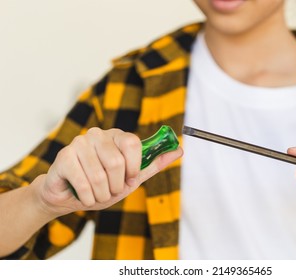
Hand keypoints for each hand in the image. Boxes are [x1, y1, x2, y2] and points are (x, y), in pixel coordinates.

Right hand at [36, 127, 182, 215]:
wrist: (70, 196)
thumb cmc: (103, 185)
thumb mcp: (133, 177)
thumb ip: (154, 163)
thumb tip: (179, 150)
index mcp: (118, 136)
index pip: (133, 144)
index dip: (133, 167)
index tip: (129, 178)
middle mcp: (98, 135)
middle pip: (116, 163)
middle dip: (116, 186)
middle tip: (110, 189)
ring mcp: (79, 143)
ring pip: (99, 176)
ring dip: (101, 194)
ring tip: (96, 193)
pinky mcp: (64, 157)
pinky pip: (83, 183)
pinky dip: (87, 197)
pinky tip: (84, 195)